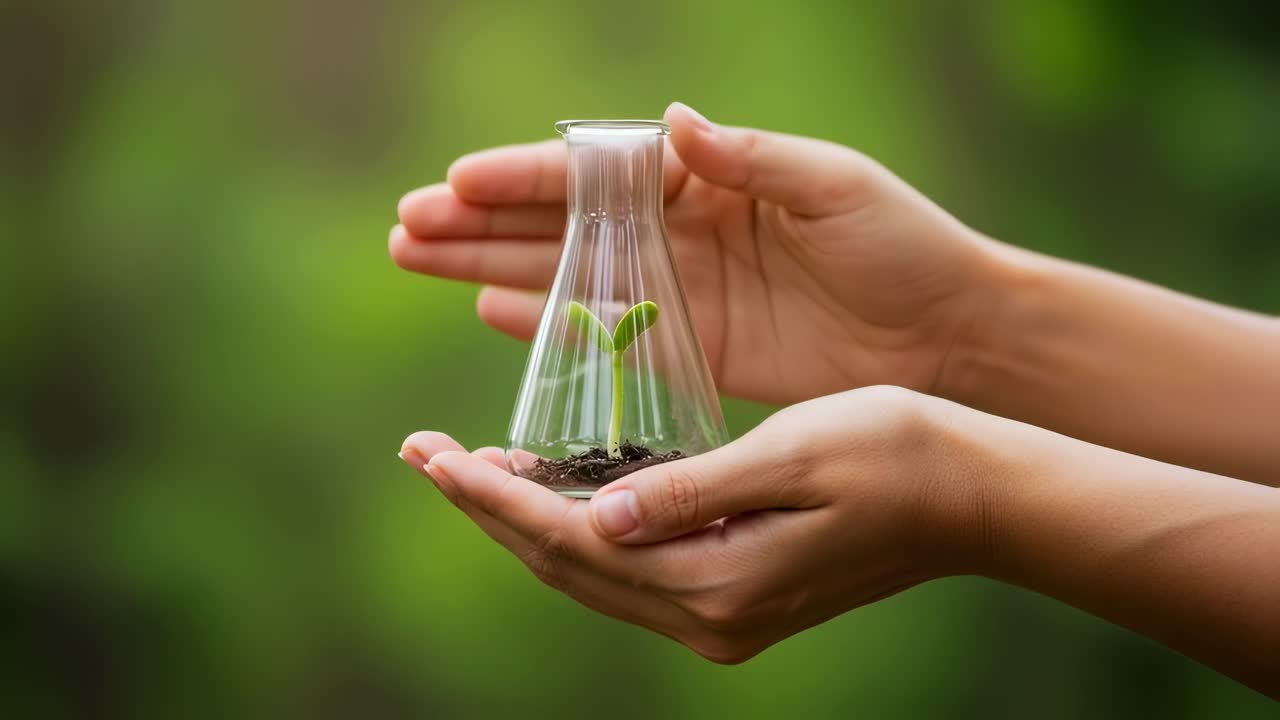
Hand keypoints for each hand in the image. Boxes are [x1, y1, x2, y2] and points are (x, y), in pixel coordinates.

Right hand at [391, 103, 998, 404]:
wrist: (943, 333)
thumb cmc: (898, 244)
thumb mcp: (830, 184)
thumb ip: (747, 158)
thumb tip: (671, 123)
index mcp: (706, 176)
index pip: (596, 173)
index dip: (523, 177)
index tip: (455, 181)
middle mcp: (677, 229)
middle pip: (559, 224)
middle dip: (480, 224)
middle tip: (405, 229)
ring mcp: (676, 290)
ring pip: (563, 277)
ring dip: (489, 270)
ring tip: (418, 261)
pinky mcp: (689, 348)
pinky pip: (603, 334)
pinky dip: (544, 325)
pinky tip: (489, 314)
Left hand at [397, 386, 986, 661]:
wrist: (977, 497)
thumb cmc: (898, 454)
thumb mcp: (793, 455)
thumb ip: (690, 492)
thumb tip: (595, 516)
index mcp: (718, 581)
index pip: (572, 540)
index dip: (495, 497)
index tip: (433, 456)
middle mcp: (711, 616)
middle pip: (567, 565)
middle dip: (490, 509)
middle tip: (424, 453)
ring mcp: (723, 615)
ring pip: (592, 570)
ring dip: (527, 519)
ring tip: (470, 468)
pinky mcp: (738, 596)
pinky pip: (630, 568)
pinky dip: (579, 528)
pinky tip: (556, 489)